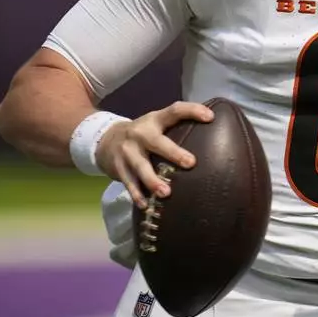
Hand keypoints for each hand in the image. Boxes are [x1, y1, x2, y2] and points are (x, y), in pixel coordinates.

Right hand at [95, 101, 213, 208]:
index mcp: (154, 120)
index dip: (192, 111)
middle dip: (174, 153)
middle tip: (191, 163)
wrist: (106, 140)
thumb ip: (175, 128)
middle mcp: (140, 133)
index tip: (211, 117)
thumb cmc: (143, 134)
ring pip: (141, 166)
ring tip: (166, 192)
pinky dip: (136, 194)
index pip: (175, 111)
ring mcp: (128, 151)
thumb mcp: (156, 124)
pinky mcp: (119, 167)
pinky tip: (145, 205)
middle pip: (157, 142)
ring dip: (153, 180)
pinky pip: (129, 182)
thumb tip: (211, 134)